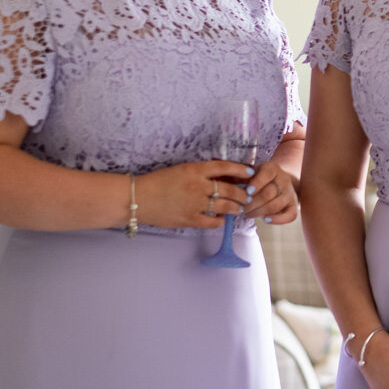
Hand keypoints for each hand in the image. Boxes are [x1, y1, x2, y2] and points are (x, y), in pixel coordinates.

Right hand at [136, 160, 251, 228]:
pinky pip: (212, 222)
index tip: (250, 172)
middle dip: (242, 194)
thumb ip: (200, 174)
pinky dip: (219, 221)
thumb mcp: (180, 171)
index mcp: (195, 169)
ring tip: (238, 208)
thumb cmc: (158, 182)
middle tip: (248, 196)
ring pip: (225, 206)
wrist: (138, 198)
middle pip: (229, 189)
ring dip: (235, 208)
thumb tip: (222, 179)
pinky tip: (220, 219)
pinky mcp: (189, 218)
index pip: (224, 167)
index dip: (240, 169)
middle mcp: (198, 185)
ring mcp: (194, 203)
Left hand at [243, 160, 297, 223]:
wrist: (280, 181)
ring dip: (259, 212)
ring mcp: (290, 193)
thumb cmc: (259, 179)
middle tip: (241, 209)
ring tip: (247, 214)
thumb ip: (241, 178)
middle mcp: (284, 179)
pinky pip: (290, 215)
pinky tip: (266, 219)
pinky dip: (278, 220)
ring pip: (275, 205)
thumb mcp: (252, 173)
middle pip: (268, 193)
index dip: (257, 183)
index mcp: (272, 168)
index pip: (267, 174)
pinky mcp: (294, 205)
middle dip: (252, 204)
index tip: (247, 192)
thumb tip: (229, 187)